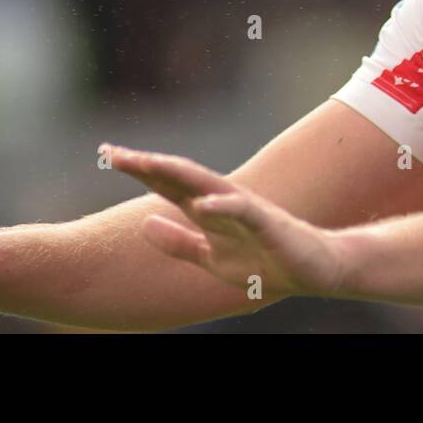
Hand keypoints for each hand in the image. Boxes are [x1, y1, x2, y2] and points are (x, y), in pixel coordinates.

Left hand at [106, 144, 348, 300]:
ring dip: (175, 172)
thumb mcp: (212, 258)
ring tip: (145, 162)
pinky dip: (222, 206)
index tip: (108, 153)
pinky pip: (242, 211)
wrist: (315, 270)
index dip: (138, 170)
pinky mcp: (268, 222)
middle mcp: (223, 201)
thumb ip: (180, 242)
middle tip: (112, 152)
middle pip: (179, 176)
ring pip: (206, 183)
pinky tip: (200, 204)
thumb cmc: (266, 261)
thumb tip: (144, 223)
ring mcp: (245, 209)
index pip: (167, 184)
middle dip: (146, 164)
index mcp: (208, 210)